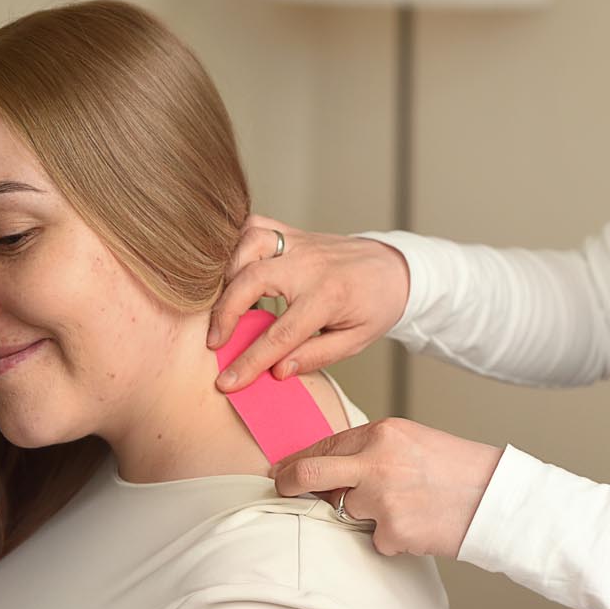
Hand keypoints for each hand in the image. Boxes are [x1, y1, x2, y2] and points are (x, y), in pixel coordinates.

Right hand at [207, 214, 410, 390]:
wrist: (394, 266)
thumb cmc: (375, 305)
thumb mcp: (356, 340)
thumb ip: (317, 355)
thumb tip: (277, 371)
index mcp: (328, 296)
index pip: (280, 334)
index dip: (249, 361)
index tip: (226, 382)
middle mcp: (310, 265)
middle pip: (254, 279)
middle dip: (225, 313)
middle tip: (214, 342)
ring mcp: (300, 243)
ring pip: (251, 242)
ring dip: (227, 272)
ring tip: (220, 304)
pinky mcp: (294, 233)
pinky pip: (257, 226)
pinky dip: (236, 243)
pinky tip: (231, 270)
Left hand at [271, 418, 503, 557]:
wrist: (493, 496)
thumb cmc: (456, 467)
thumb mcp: (411, 440)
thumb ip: (371, 449)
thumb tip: (330, 466)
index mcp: (383, 432)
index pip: (325, 445)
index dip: (299, 461)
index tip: (284, 471)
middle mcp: (377, 461)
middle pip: (311, 474)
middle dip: (289, 484)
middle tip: (283, 490)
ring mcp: (382, 498)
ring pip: (347, 511)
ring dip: (366, 514)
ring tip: (405, 505)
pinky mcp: (391, 531)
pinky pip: (375, 538)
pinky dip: (391, 536)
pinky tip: (418, 522)